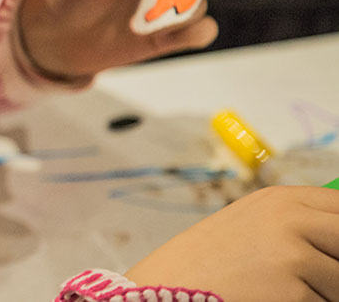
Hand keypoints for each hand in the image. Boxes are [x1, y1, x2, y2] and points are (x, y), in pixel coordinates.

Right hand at [126, 185, 338, 300]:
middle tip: (320, 277)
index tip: (332, 252)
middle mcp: (291, 219)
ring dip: (325, 292)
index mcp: (283, 199)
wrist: (168, 286)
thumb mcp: (254, 226)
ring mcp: (293, 254)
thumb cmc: (211, 261)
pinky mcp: (292, 289)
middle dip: (338, 266)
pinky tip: (272, 298)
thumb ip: (301, 225)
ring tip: (286, 289)